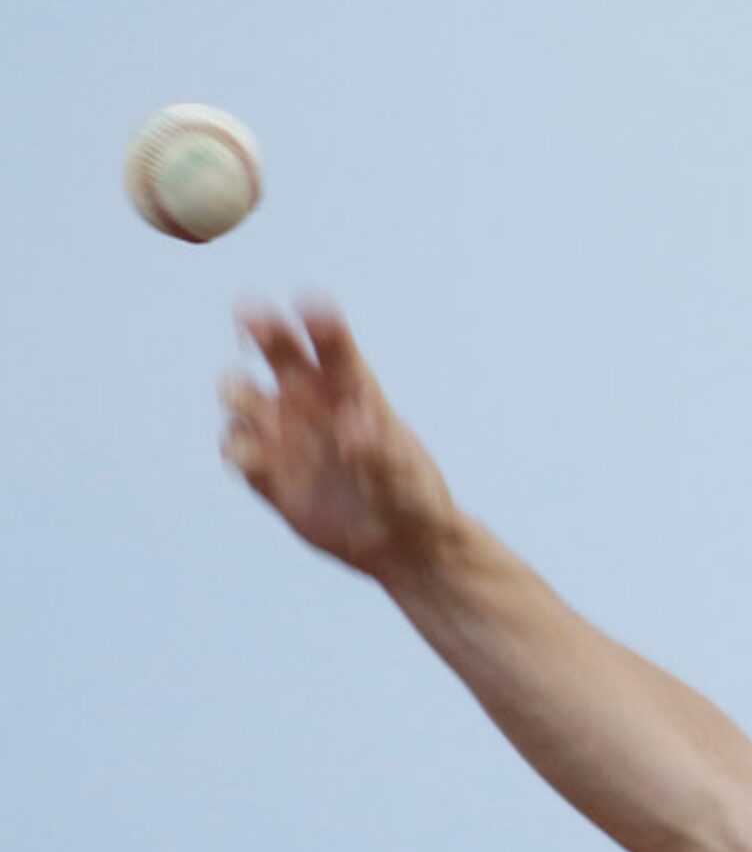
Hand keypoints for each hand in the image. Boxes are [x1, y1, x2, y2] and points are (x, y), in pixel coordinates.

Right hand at [221, 302, 458, 577]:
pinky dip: (237, 451)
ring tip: (258, 414)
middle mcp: (311, 404)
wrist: (402, 547)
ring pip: (240, 394)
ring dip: (238, 395)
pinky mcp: (268, 474)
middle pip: (275, 349)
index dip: (317, 320)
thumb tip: (355, 435)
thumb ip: (382, 455)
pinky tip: (255, 464)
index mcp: (352, 392)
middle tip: (249, 319)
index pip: (331, 344)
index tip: (308, 303)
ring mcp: (285, 436)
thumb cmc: (415, 502)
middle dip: (258, 329)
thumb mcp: (405, 479)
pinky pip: (236, 449)